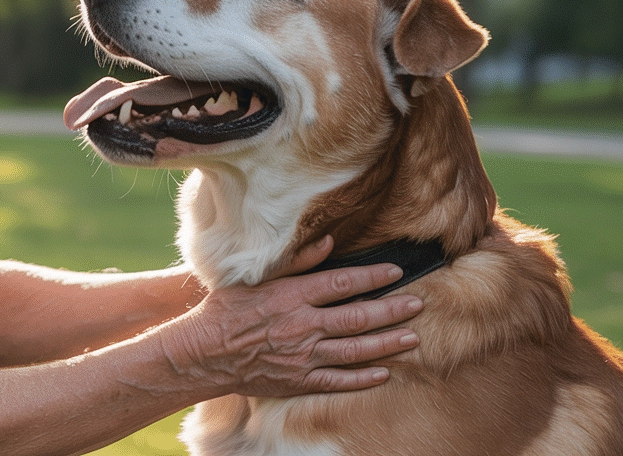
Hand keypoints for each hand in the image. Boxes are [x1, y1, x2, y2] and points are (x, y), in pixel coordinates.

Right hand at [164, 236, 422, 398]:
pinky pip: (339, 380)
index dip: (373, 277)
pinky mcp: (300, 380)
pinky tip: (384, 372)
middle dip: (392, 310)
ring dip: (388, 343)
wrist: (205, 353)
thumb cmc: (227, 310)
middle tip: (417, 304)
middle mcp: (303, 325)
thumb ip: (295, 261)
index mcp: (292, 296)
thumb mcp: (256, 277)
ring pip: (356, 350)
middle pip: (358, 317)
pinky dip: (364, 377)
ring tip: (412, 338)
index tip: (395, 272)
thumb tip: (328, 242)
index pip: (342, 283)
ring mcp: (303, 356)